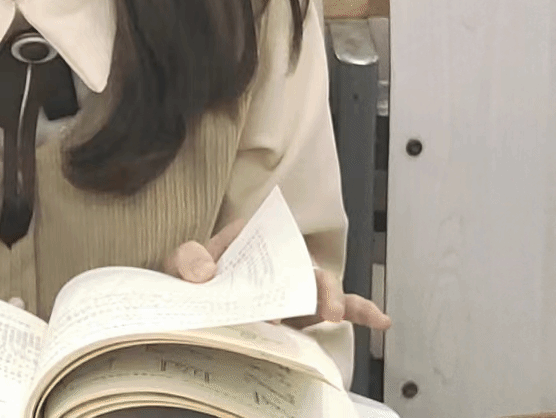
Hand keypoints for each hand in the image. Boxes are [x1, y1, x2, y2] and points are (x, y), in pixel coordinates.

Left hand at [164, 219, 391, 331]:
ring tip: (341, 316)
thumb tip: (204, 272)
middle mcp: (274, 264)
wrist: (185, 301)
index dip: (276, 257)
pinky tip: (380, 320)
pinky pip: (325, 313)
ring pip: (320, 291)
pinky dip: (355, 313)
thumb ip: (187, 259)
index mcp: (247, 242)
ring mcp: (287, 291)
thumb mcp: (180, 262)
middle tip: (326, 308)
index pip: (267, 239)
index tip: (276, 282)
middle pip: (303, 269)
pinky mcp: (295, 315)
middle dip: (317, 287)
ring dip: (336, 303)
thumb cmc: (188, 276)